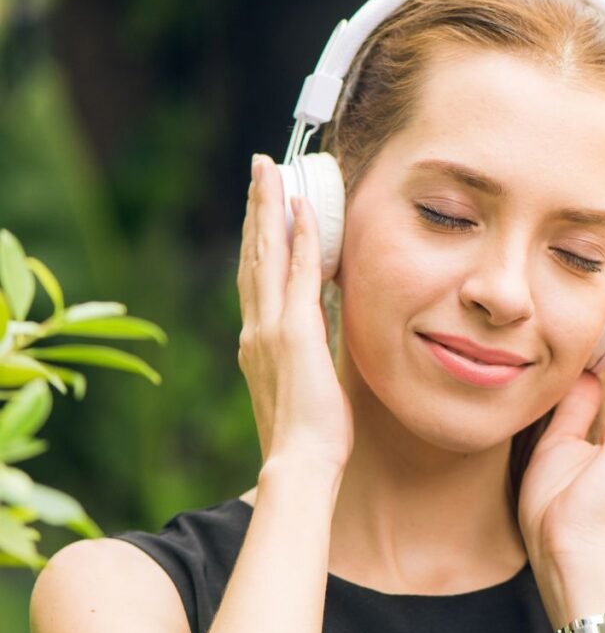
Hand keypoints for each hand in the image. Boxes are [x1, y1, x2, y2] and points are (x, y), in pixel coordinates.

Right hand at [236, 154, 353, 473]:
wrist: (300, 462)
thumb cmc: (308, 434)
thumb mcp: (305, 384)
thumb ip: (307, 353)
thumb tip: (321, 334)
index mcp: (258, 341)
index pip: (257, 277)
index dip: (259, 238)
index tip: (264, 207)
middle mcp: (257, 328)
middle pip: (255, 255)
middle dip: (258, 209)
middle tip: (262, 169)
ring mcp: (271, 328)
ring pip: (268, 254)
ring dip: (271, 209)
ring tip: (273, 171)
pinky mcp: (295, 332)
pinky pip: (300, 274)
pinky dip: (301, 239)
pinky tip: (305, 210)